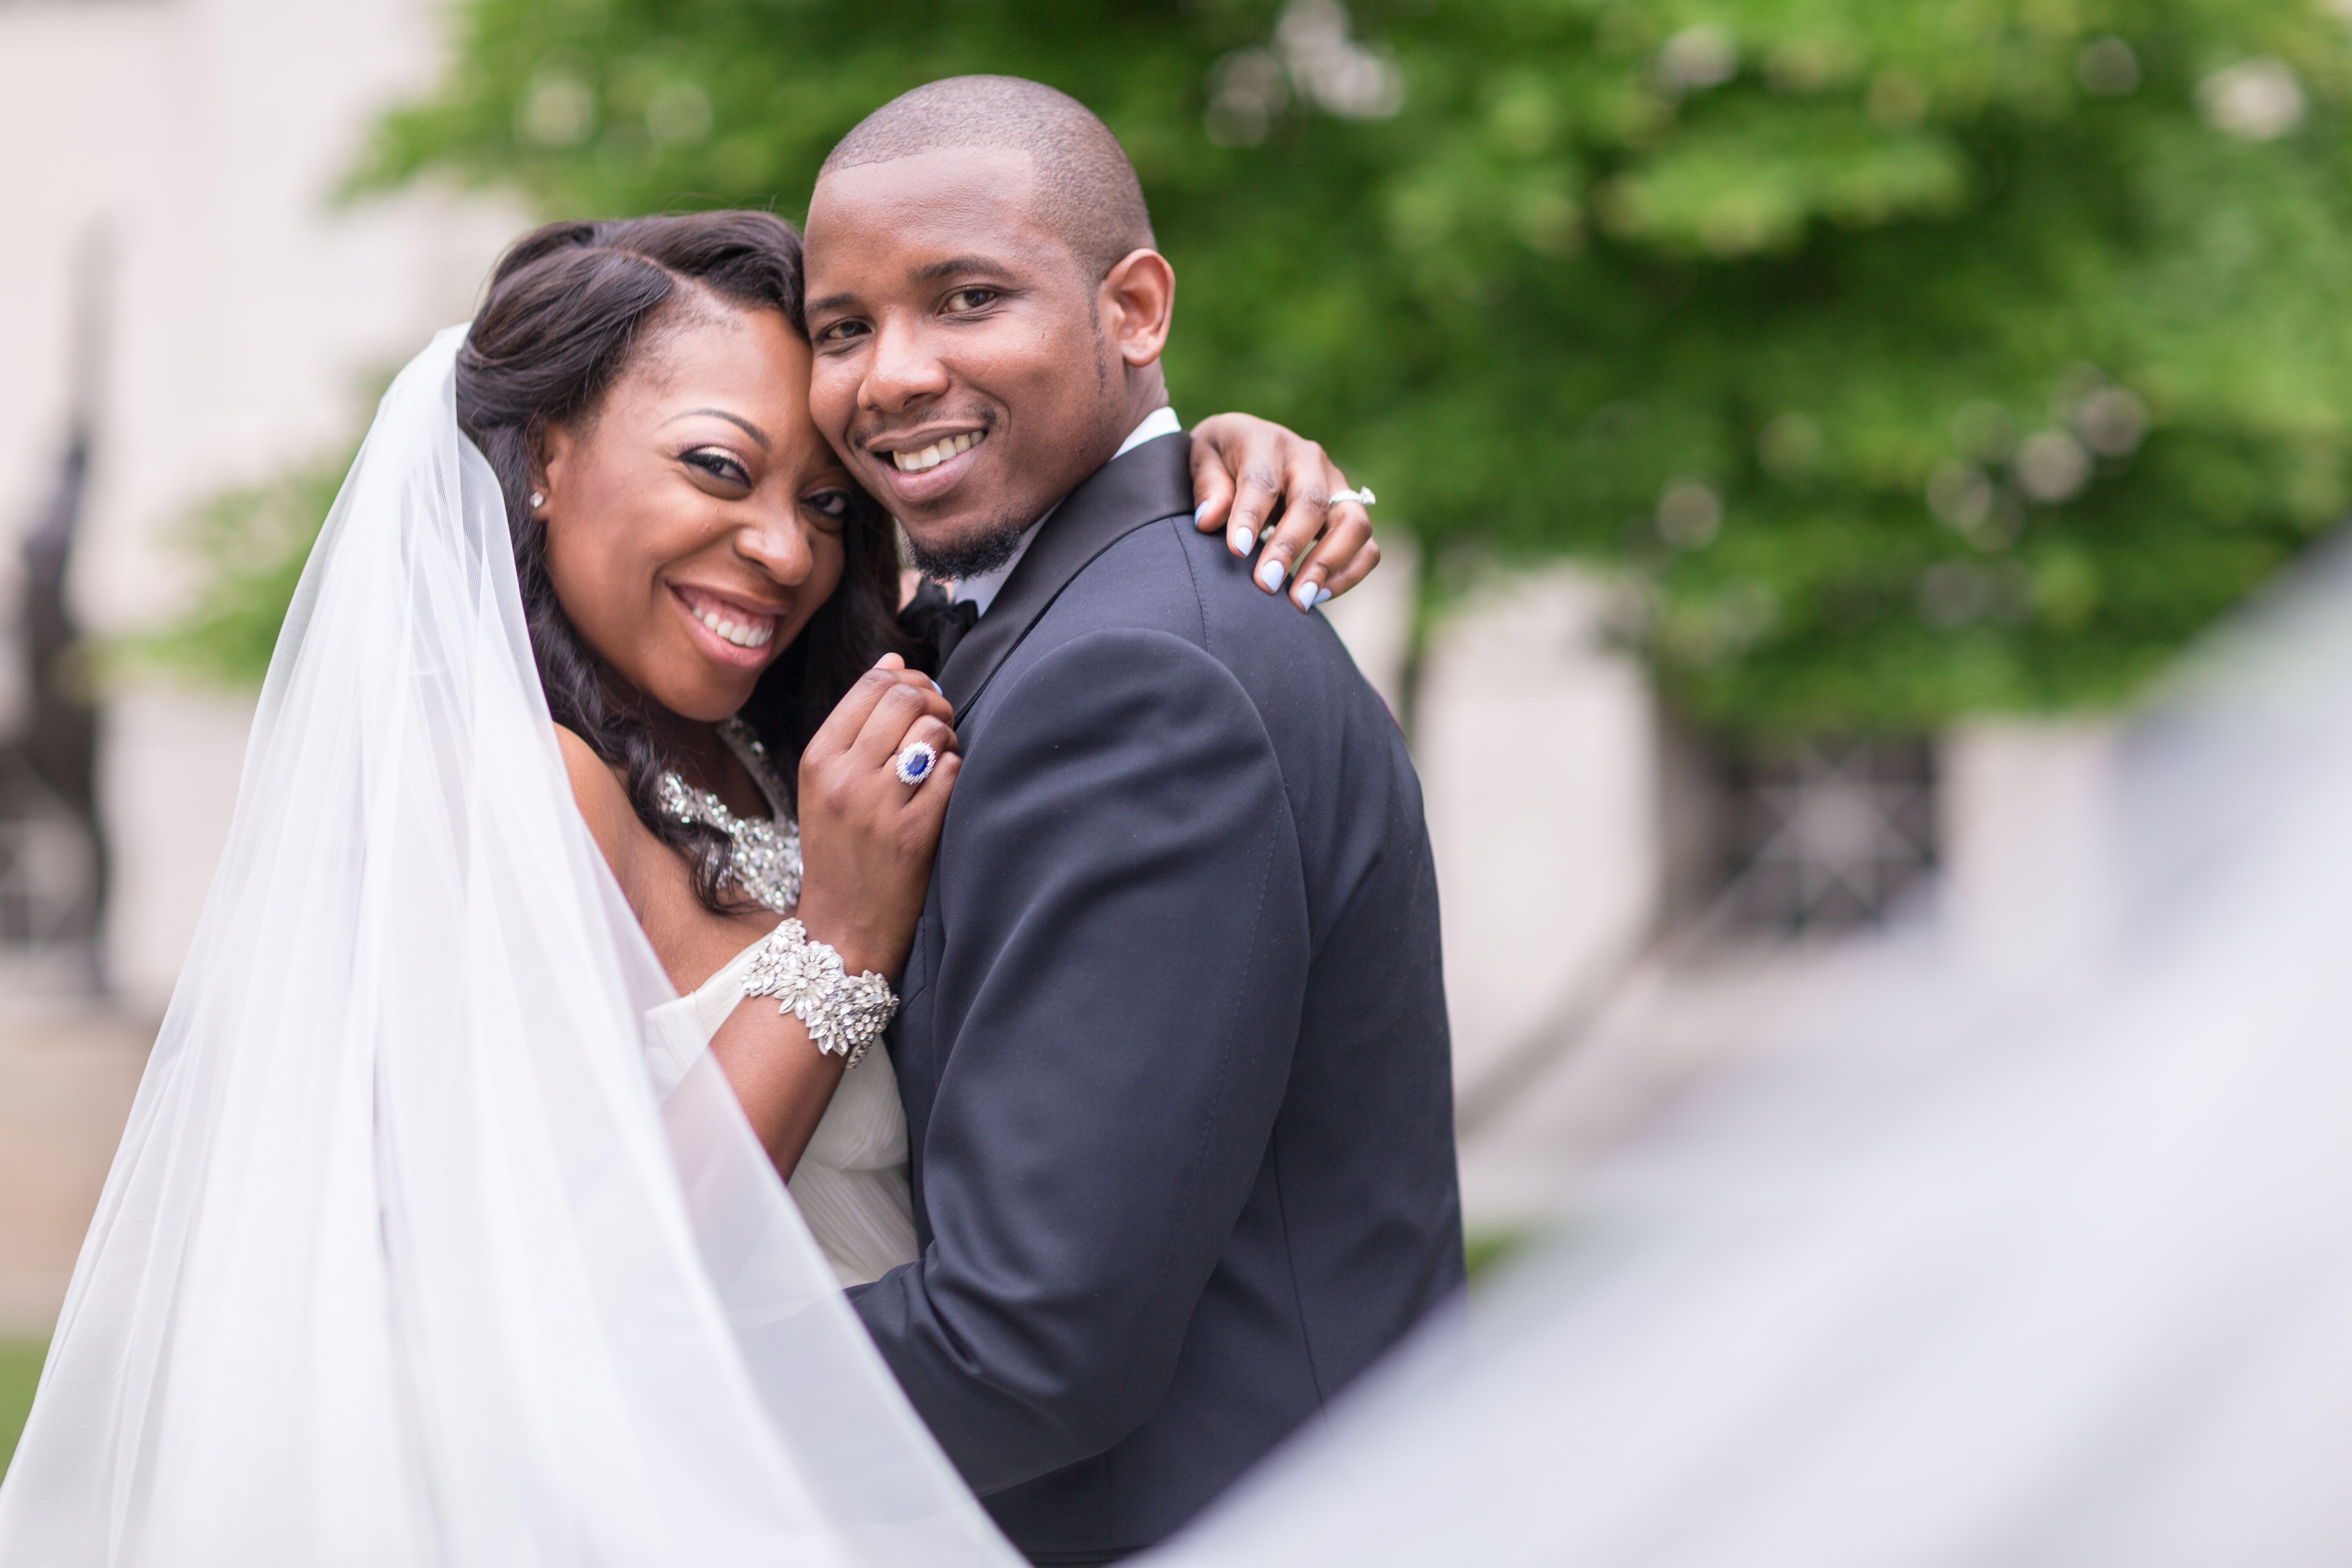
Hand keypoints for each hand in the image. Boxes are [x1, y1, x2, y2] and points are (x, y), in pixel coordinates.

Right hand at [793, 654, 960, 981]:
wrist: (843, 924)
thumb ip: (856, 723)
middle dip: (932, 701)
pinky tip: (945, 788)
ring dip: (948, 736)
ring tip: (941, 758)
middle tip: (938, 722)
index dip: (907, 679)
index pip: (872, 684)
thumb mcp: (826, 783)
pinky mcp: (915, 832)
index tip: (917, 696)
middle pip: (906, 699)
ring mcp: (879, 806)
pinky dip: (957, 771)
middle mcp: (844, 778)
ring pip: (933, 730)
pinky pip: (953, 770)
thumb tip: (894, 661)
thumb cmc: (841, 847)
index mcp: (818, 759)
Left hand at [1188, 413, 1381, 612]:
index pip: (1262, 480)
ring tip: (1300, 599)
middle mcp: (1309, 460)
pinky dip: (1349, 574)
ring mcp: (1337, 486)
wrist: (1249, 445)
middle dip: (1290, 546)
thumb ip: (1208, 487)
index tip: (1237, 550)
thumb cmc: (1222, 458)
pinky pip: (1367, 547)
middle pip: (1312, 502)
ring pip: (1353, 524)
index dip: (1250, 516)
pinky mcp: (1350, 512)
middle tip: (1266, 584)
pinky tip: (1317, 596)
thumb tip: (1209, 520)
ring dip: (1329, 565)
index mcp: (1266, 442)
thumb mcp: (1202, 458)